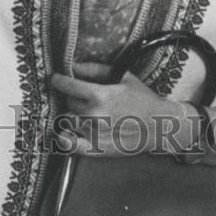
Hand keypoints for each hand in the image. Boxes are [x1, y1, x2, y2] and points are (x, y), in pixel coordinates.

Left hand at [50, 63, 186, 156]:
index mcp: (100, 95)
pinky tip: (66, 132)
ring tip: (85, 112)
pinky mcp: (96, 149)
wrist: (160, 126)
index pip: (67, 86)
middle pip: (69, 102)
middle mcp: (94, 115)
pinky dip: (64, 138)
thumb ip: (96, 69)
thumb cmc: (143, 99)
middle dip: (74, 97)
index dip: (59, 80)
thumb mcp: (123, 77)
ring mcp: (93, 134)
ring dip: (73, 114)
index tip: (56, 78)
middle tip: (84, 97)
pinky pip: (70, 145)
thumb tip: (74, 65)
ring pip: (69, 120)